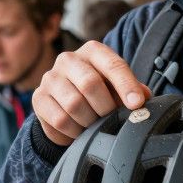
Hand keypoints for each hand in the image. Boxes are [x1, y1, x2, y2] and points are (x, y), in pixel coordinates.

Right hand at [35, 41, 150, 145]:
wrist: (66, 103)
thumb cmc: (100, 92)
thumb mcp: (118, 88)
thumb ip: (133, 91)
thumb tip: (144, 100)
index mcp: (93, 51)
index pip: (112, 64)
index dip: (126, 85)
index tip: (136, 104)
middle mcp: (68, 59)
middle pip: (90, 84)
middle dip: (105, 107)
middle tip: (111, 119)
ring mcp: (50, 77)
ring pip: (74, 104)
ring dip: (90, 121)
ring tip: (95, 125)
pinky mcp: (39, 98)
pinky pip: (60, 120)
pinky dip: (74, 131)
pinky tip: (80, 131)